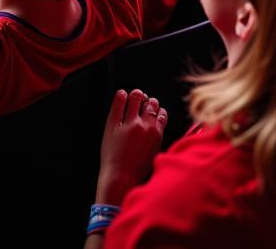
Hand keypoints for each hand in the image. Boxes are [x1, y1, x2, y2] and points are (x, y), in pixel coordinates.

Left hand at [95, 89, 167, 206]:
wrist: (121, 179)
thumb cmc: (137, 170)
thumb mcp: (154, 153)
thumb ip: (156, 136)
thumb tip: (157, 123)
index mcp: (156, 133)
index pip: (161, 112)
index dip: (158, 110)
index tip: (154, 110)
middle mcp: (144, 125)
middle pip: (150, 103)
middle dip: (148, 101)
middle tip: (144, 102)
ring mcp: (129, 123)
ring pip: (136, 97)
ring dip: (136, 95)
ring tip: (133, 97)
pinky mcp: (114, 123)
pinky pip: (119, 103)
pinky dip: (121, 96)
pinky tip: (121, 95)